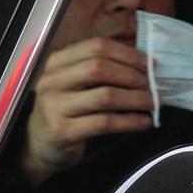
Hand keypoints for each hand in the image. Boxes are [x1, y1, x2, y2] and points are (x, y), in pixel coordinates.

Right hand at [22, 37, 153, 185]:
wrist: (40, 146)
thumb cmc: (67, 109)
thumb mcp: (76, 83)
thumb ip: (102, 70)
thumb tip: (146, 64)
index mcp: (57, 63)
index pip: (96, 47)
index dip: (127, 54)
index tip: (149, 64)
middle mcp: (52, 81)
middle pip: (100, 68)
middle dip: (133, 75)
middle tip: (152, 85)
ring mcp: (54, 107)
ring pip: (105, 96)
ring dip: (136, 99)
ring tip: (153, 103)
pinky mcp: (62, 132)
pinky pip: (104, 123)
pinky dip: (130, 121)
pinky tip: (143, 122)